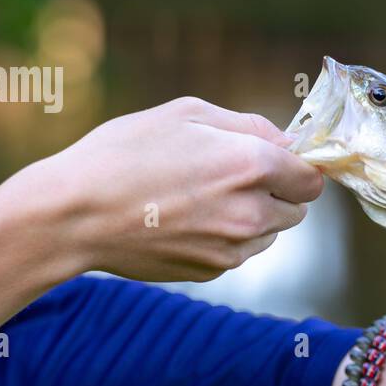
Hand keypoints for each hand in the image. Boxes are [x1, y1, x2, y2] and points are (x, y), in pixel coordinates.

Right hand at [19, 97, 322, 281]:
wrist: (72, 215)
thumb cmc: (123, 153)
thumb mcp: (186, 114)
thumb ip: (248, 125)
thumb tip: (285, 141)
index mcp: (251, 165)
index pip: (312, 178)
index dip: (300, 168)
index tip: (282, 162)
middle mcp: (251, 212)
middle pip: (297, 209)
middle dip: (278, 192)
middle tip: (234, 175)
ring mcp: (232, 248)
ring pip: (270, 233)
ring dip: (254, 216)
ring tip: (202, 197)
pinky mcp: (212, 270)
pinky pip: (239, 252)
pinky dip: (226, 237)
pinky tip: (186, 220)